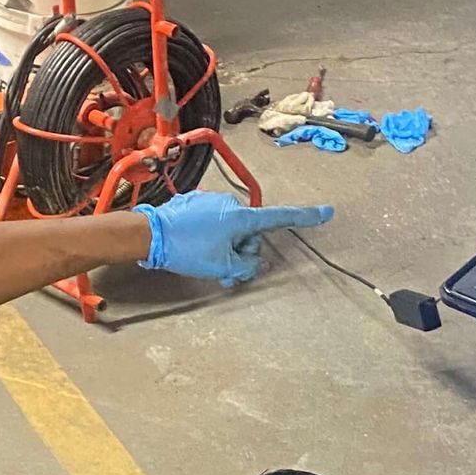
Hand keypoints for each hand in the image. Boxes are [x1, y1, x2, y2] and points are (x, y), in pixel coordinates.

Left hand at [136, 192, 334, 286]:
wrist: (150, 234)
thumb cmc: (186, 248)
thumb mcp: (222, 265)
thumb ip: (246, 264)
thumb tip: (254, 261)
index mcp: (241, 217)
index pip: (279, 218)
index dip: (305, 217)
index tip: (325, 212)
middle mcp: (230, 204)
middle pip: (250, 232)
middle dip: (242, 252)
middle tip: (227, 271)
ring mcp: (212, 202)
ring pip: (230, 230)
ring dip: (225, 248)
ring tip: (207, 263)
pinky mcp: (196, 204)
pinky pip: (214, 223)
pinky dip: (211, 238)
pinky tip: (195, 248)